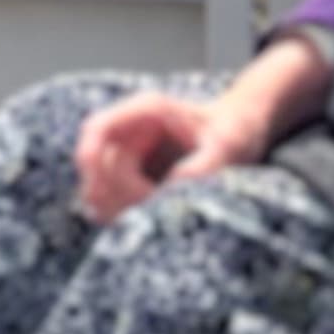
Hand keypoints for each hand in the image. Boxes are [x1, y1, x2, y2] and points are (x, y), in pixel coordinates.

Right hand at [72, 85, 268, 225]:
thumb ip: (200, 167)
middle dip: (110, 191)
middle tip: (142, 213)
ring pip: (102, 181)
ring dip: (114, 204)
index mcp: (146, 111)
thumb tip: (170, 191)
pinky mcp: (138, 171)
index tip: (97, 191)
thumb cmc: (235, 129)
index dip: (89, 158)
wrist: (244, 129)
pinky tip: (144, 222)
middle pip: (96, 162)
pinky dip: (123, 210)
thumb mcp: (226, 145)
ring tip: (145, 220)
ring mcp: (132, 150)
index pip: (97, 129)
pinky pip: (116, 193)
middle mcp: (131, 129)